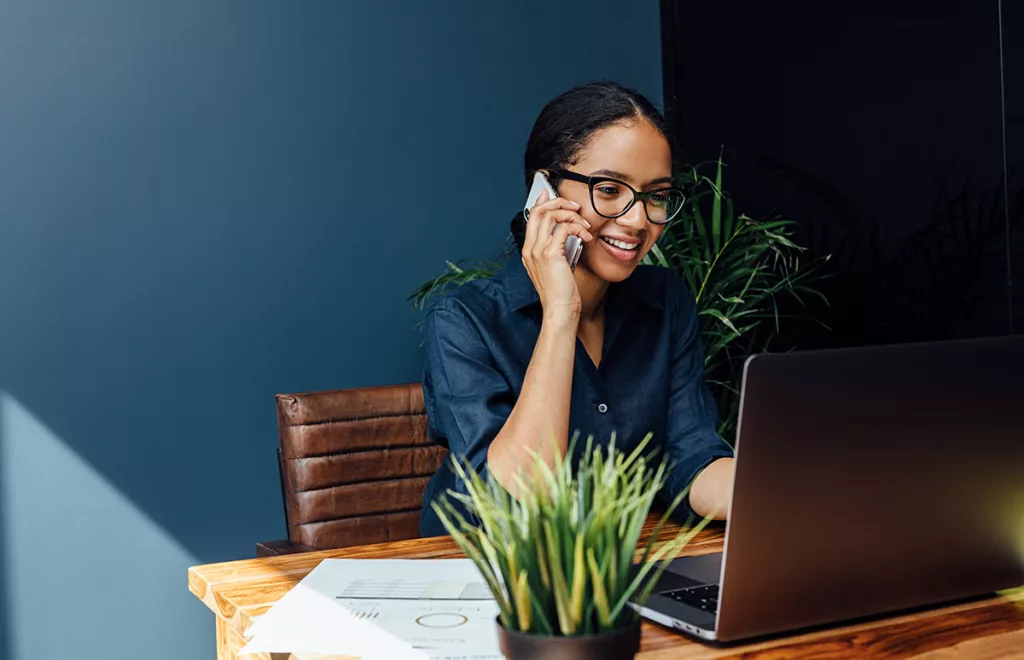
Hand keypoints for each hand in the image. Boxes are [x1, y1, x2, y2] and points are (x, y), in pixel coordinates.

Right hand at [520, 190, 594, 318]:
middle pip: (539, 210)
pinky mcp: (551, 253)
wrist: (560, 309)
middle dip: (558, 202)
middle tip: (575, 207)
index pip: (532, 216)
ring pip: (551, 214)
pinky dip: (578, 228)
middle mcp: (530, 248)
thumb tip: (568, 231)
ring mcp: (538, 250)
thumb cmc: (561, 292)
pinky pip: (564, 228)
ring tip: (584, 224)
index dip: (542, 202)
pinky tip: (586, 236)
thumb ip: (557, 248)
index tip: (552, 194)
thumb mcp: (556, 266)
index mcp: (528, 250)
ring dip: (571, 214)